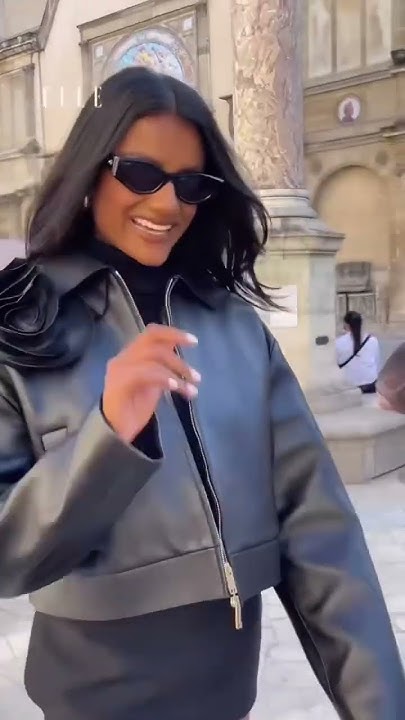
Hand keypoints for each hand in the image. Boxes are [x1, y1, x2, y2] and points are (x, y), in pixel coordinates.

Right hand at [102, 324, 199, 442]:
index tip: (194, 341)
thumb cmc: (133, 409)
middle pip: (153, 342)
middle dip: (178, 358)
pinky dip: (165, 378)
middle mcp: (123, 358)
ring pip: (153, 356)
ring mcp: (119, 370)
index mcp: (130, 356)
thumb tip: (181, 355)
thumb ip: (163, 367)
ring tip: (192, 389)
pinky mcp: (119, 384)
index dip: (173, 333)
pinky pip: (146, 373)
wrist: (114, 434)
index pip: (151, 334)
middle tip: (196, 377)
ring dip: (177, 371)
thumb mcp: (154, 383)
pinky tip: (177, 388)